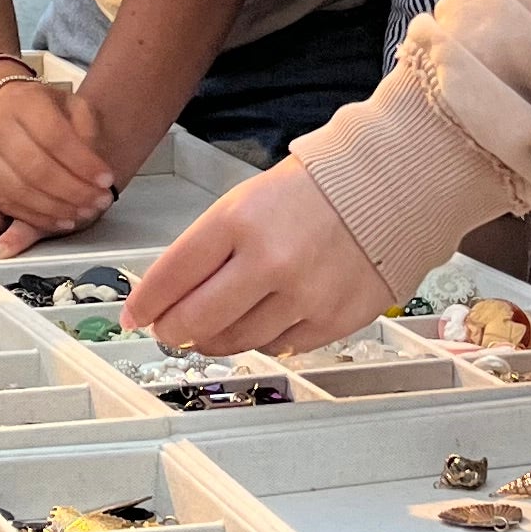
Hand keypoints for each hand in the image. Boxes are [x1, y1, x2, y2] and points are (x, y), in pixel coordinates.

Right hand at [0, 78, 116, 255]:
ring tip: (85, 213)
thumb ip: (86, 129)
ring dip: (58, 208)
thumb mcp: (71, 105)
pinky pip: (7, 205)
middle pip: (37, 168)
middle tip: (100, 201)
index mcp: (24, 103)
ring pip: (21, 191)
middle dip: (74, 191)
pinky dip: (37, 218)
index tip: (107, 180)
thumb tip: (94, 165)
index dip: (82, 163)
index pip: (55, 137)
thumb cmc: (40, 109)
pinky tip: (61, 221)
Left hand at [123, 162, 388, 358]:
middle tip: (168, 331)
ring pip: (236, 341)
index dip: (146, 302)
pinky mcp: (334, 319)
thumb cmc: (322, 186)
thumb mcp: (251, 198)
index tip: (135, 315)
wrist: (395, 185)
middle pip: (196, 320)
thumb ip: (212, 246)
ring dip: (215, 340)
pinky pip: (281, 346)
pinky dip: (263, 340)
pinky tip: (261, 324)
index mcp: (241, 218)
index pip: (172, 274)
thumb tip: (173, 293)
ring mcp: (304, 295)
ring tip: (212, 330)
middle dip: (172, 330)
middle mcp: (270, 260)